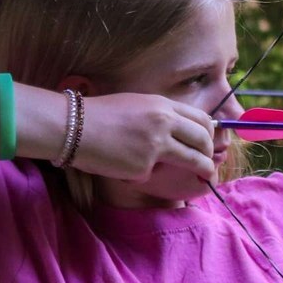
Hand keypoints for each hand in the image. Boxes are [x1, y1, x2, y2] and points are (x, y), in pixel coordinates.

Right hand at [69, 92, 217, 186]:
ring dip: (203, 169)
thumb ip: (159, 115)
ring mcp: (156, 145)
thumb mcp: (136, 105)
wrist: (72, 127)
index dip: (208, 133)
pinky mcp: (144, 166)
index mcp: (162, 105)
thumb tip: (179, 129)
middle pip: (202, 139)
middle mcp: (164, 122)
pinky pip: (154, 173)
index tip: (208, 143)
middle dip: (209, 153)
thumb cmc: (99, 115)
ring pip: (192, 159)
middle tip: (209, 163)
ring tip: (205, 176)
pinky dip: (146, 174)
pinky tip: (129, 168)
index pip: (200, 118)